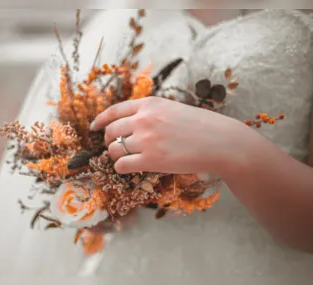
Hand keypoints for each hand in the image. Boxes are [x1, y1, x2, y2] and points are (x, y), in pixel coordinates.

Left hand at [90, 96, 247, 175]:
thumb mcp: (173, 109)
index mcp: (149, 104)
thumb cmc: (201, 126)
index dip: (100, 120)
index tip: (93, 127)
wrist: (220, 141)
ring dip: (115, 156)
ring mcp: (146, 140)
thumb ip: (151, 113)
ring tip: (125, 159)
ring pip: (114, 149)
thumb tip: (130, 125)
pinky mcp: (151, 160)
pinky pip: (122, 165)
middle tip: (113, 147)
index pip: (114, 111)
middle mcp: (144, 119)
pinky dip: (121, 168)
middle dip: (108, 141)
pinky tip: (130, 168)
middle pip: (111, 131)